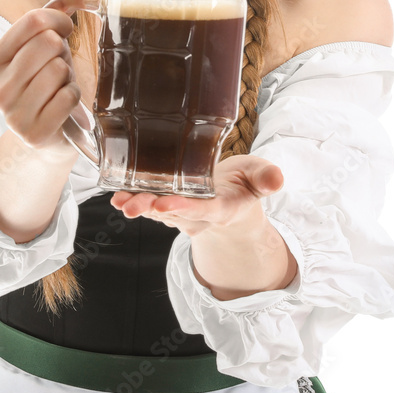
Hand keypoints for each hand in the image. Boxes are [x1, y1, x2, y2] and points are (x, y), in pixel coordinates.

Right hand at [0, 0, 95, 156]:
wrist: (48, 133)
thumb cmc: (48, 79)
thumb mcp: (50, 38)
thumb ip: (64, 1)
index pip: (33, 21)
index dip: (59, 21)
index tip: (64, 31)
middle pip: (48, 44)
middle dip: (64, 51)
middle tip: (61, 64)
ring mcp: (12, 114)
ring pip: (59, 70)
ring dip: (69, 77)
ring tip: (60, 86)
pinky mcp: (33, 134)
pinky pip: (67, 98)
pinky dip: (74, 98)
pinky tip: (64, 105)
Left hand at [112, 156, 294, 298]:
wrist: (232, 200)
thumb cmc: (244, 183)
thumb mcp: (259, 176)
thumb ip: (266, 178)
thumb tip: (277, 179)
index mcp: (222, 208)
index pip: (201, 210)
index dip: (182, 208)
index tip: (164, 204)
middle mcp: (198, 216)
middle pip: (172, 214)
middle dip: (151, 209)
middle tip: (132, 205)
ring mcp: (180, 215)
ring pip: (156, 212)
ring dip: (137, 206)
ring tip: (119, 200)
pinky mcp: (166, 208)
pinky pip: (148, 207)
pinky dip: (132, 201)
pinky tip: (116, 195)